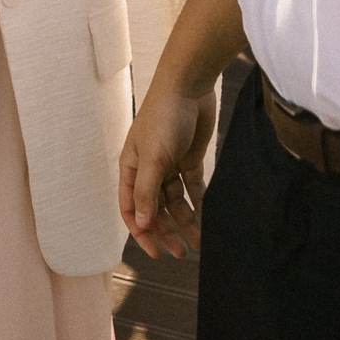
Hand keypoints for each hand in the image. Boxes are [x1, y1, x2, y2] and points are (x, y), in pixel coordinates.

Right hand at [119, 81, 215, 255]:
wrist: (189, 86)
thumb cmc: (163, 116)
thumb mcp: (153, 157)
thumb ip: (147, 192)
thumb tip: (140, 224)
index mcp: (131, 169)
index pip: (131, 208)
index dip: (141, 232)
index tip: (156, 252)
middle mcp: (148, 170)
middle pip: (155, 209)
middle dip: (166, 231)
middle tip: (181, 253)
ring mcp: (169, 164)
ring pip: (175, 202)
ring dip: (185, 221)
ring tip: (200, 242)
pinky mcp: (189, 159)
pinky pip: (192, 188)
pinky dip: (199, 203)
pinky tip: (208, 219)